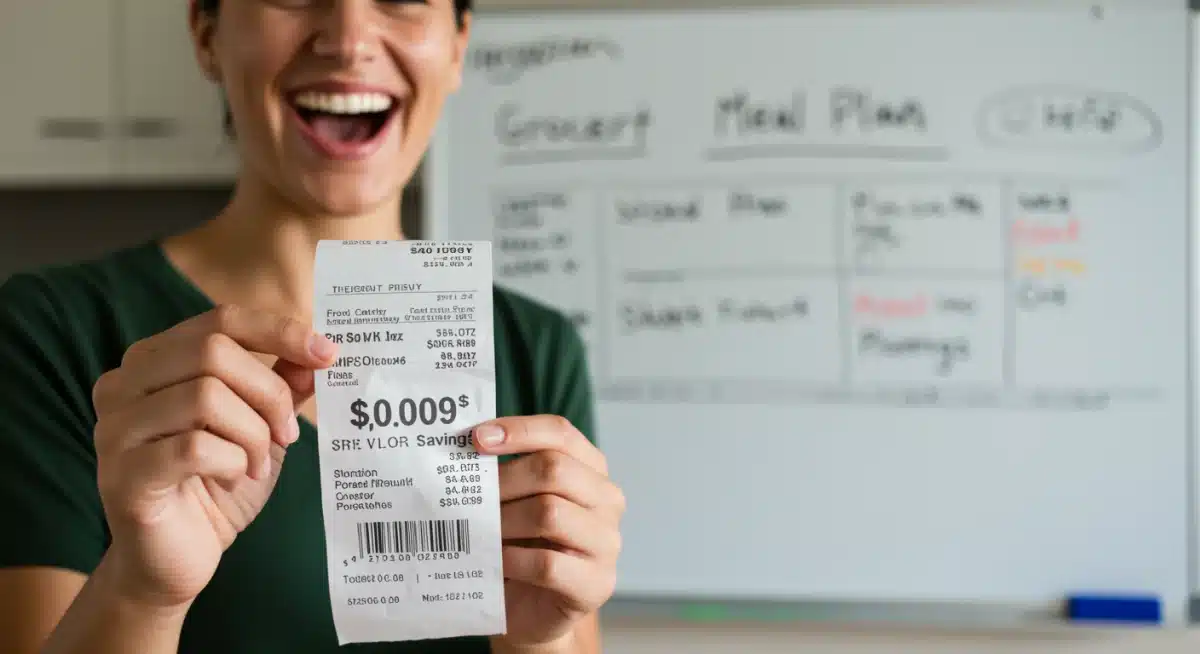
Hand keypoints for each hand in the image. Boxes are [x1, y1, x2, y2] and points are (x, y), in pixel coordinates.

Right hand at [91, 304, 337, 610]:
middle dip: (269, 392)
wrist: (175, 561)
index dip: (279, 331)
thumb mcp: (258, 427)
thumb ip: (280, 386)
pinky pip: (194, 448)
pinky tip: (234, 479)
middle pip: (213, 352)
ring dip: (253, 433)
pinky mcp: (123, 476)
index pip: (220, 320)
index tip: (328, 354)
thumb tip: (315, 354)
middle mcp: (123, 385)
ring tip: (258, 463)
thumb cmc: (215, 486)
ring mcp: (115, 430)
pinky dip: (233, 462)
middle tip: (287, 433)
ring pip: (205, 396)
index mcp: (154, 360)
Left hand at [473, 415, 624, 648]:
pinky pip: (547, 564)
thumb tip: (465, 449)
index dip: (519, 430)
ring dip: (504, 521)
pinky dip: (512, 560)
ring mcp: (607, 543)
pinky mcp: (596, 583)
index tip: (476, 439)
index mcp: (591, 470)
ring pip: (550, 513)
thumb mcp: (518, 503)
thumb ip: (507, 474)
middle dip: (503, 480)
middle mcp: (607, 500)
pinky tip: (495, 562)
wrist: (532, 611)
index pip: (561, 433)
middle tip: (468, 496)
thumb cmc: (523, 548)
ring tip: (478, 532)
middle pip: (555, 469)